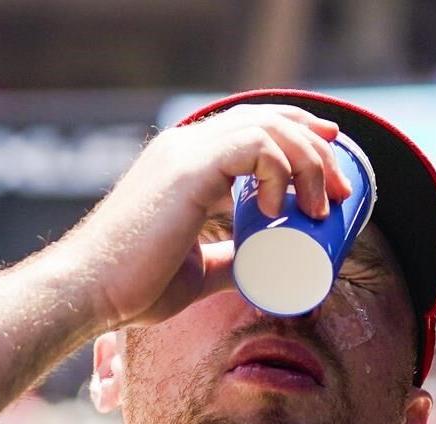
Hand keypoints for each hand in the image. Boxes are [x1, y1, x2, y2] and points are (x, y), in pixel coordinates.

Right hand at [56, 104, 352, 328]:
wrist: (93, 293)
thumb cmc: (135, 288)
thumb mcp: (198, 271)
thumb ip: (226, 260)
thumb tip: (257, 266)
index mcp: (185, 163)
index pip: (252, 129)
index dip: (298, 138)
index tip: (332, 167)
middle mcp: (186, 145)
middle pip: (267, 118)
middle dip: (315, 146)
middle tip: (342, 188)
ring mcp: (185, 152)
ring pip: (267, 126)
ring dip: (308, 160)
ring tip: (323, 204)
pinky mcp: (187, 168)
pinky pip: (253, 145)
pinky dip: (279, 167)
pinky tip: (281, 203)